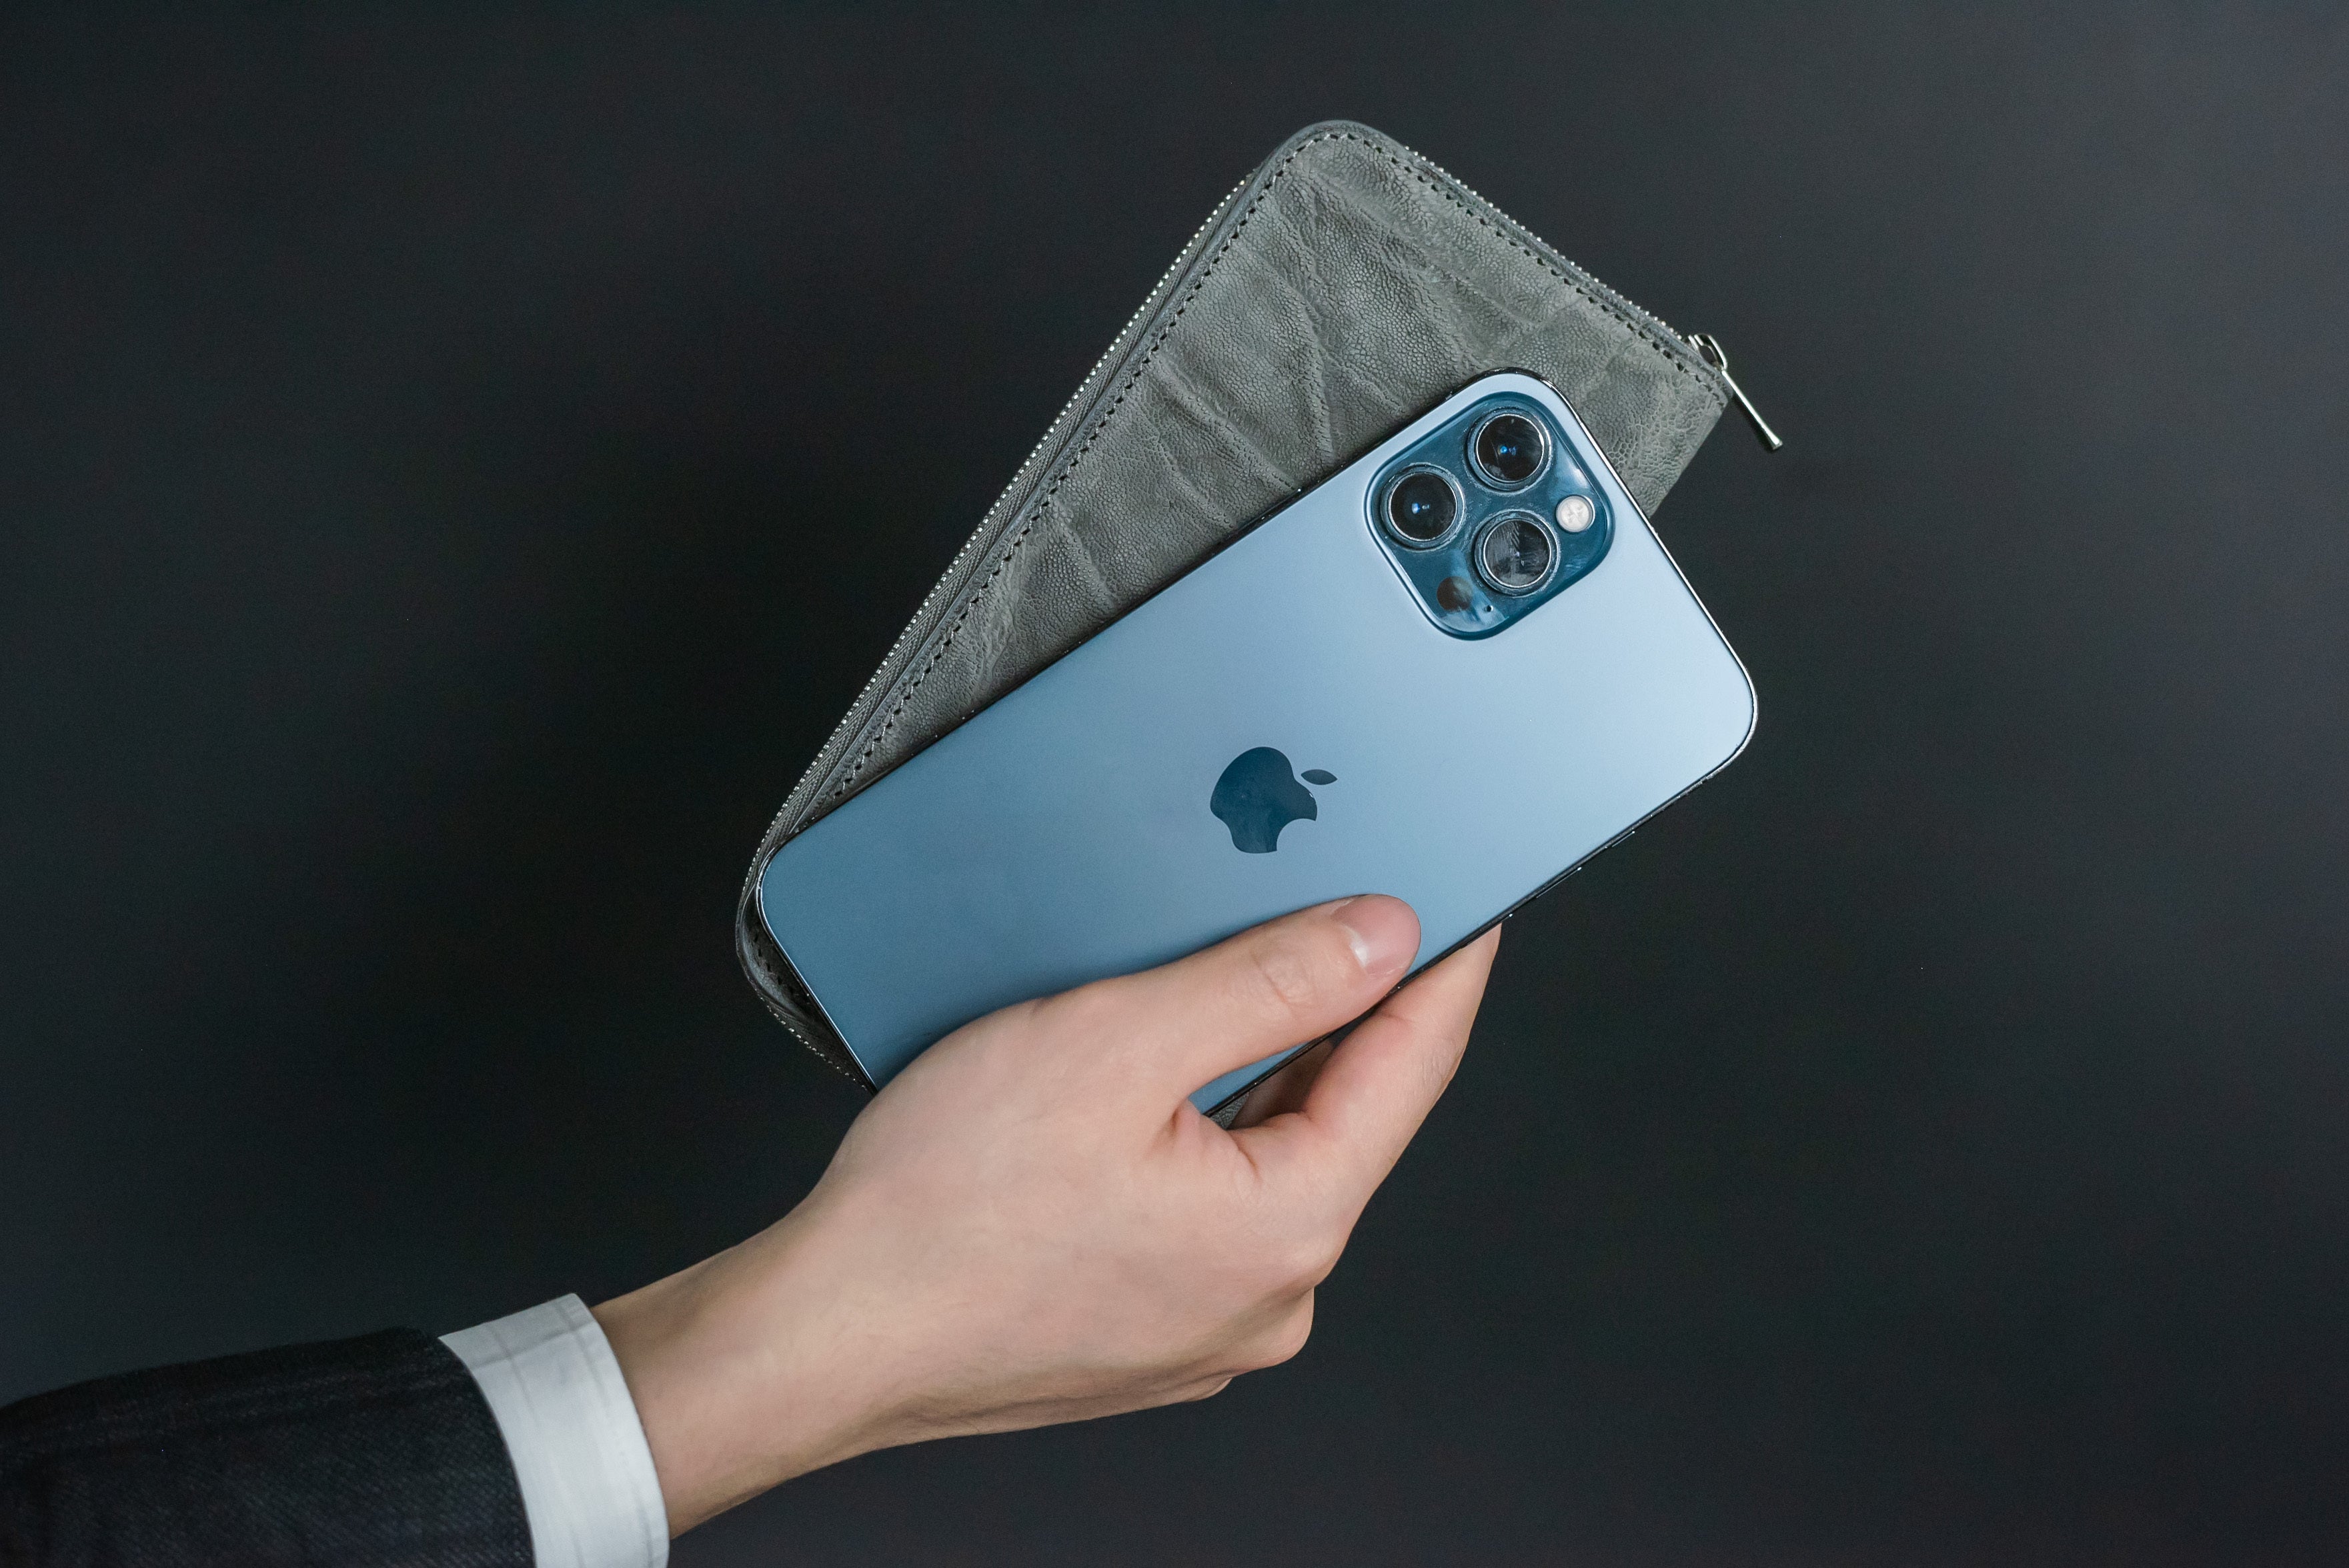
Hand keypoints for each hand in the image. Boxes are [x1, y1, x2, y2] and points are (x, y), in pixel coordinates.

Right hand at [594, 895, 1498, 1532]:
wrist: (827, 1330)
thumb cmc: (942, 1209)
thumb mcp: (1118, 1042)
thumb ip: (1269, 984)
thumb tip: (1380, 941)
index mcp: (1288, 1228)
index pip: (1411, 1065)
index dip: (1443, 966)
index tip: (1469, 903)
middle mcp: (1273, 1298)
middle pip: (1341, 1115)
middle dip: (1329, 1013)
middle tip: (1315, 916)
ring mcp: (1213, 1327)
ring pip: (1269, 1159)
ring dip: (1250, 1075)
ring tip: (1197, 999)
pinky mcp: (1155, 1330)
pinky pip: (1214, 1207)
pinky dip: (1199, 1136)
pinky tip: (1141, 1091)